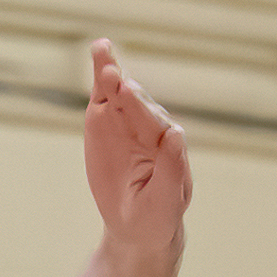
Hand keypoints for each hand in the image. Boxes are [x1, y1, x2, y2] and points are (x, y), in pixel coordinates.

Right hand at [81, 37, 190, 248]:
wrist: (137, 225)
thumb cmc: (157, 216)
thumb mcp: (166, 201)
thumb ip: (172, 169)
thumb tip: (176, 133)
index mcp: (169, 145)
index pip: (154, 124)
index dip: (140, 108)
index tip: (127, 91)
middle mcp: (150, 127)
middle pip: (138, 104)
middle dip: (125, 90)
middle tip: (113, 76)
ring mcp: (127, 120)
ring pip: (121, 92)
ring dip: (112, 73)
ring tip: (103, 53)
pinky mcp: (106, 120)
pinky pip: (104, 94)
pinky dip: (101, 74)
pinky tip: (100, 50)